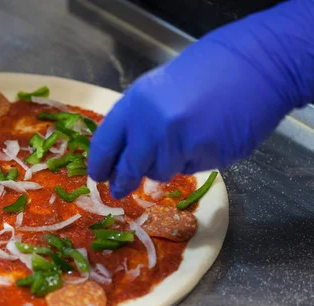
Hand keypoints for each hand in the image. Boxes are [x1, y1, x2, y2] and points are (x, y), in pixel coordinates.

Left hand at [88, 0, 313, 198]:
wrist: (256, 66)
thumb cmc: (205, 72)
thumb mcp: (157, 89)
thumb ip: (137, 119)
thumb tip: (122, 154)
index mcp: (136, 104)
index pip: (106, 143)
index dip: (100, 164)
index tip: (98, 176)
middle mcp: (153, 126)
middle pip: (130, 168)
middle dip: (123, 182)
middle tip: (120, 189)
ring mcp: (181, 144)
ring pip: (159, 172)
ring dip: (164, 164)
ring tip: (181, 140)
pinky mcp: (207, 157)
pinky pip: (188, 169)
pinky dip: (192, 160)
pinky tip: (204, 138)